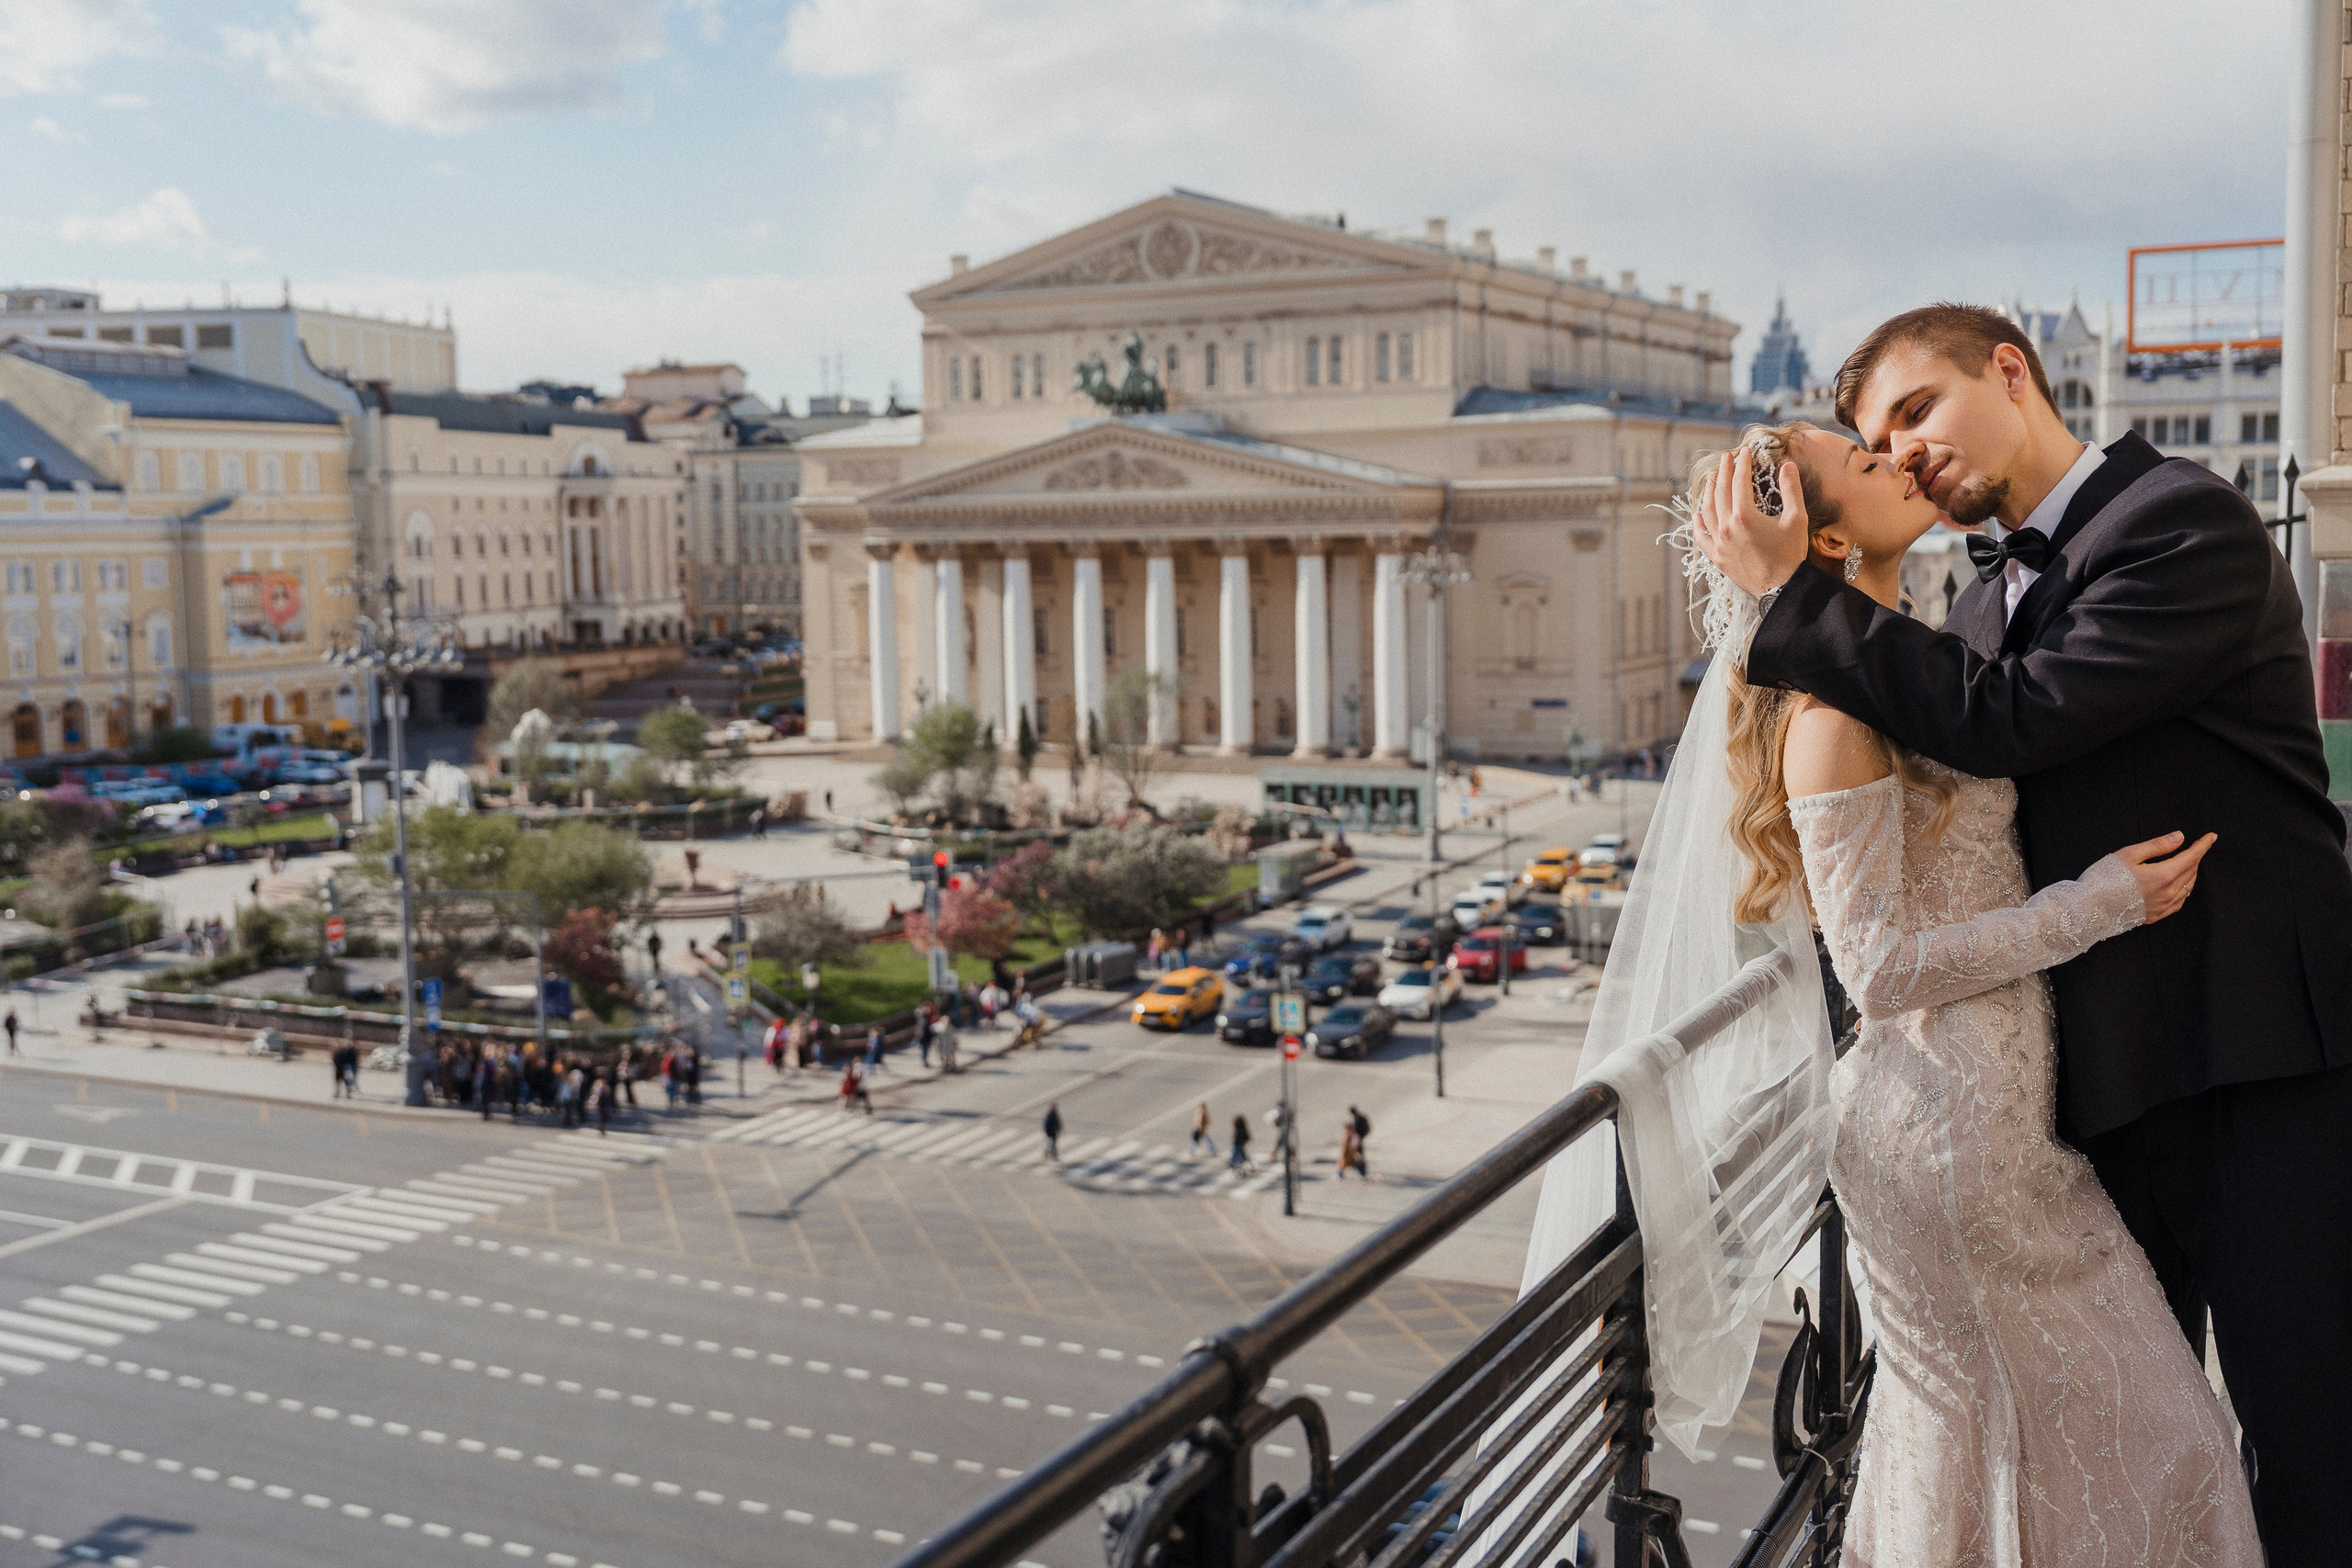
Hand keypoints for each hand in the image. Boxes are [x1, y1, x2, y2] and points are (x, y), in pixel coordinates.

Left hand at [1693, 443, 1811, 597]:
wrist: (1782, 588)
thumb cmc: (1791, 554)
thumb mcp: (1797, 519)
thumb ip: (1791, 490)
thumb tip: (1788, 465)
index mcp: (1744, 516)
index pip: (1739, 482)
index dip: (1742, 464)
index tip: (1745, 452)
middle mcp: (1726, 527)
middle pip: (1720, 492)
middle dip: (1723, 472)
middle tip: (1726, 457)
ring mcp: (1719, 543)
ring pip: (1708, 511)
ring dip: (1709, 492)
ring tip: (1712, 478)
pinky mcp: (1717, 558)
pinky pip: (1702, 537)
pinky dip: (1698, 524)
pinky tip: (1698, 514)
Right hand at [2112, 831, 2216, 922]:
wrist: (2089, 908)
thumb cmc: (2105, 878)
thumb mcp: (2129, 854)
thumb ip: (2157, 846)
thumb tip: (2179, 838)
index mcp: (2164, 875)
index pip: (2191, 857)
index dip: (2203, 846)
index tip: (2212, 836)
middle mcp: (2168, 893)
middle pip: (2191, 872)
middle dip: (2195, 857)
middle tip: (2194, 847)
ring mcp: (2163, 907)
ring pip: (2188, 888)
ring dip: (2191, 874)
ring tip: (2187, 863)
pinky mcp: (2156, 916)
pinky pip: (2179, 902)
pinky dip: (2184, 890)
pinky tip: (2178, 886)